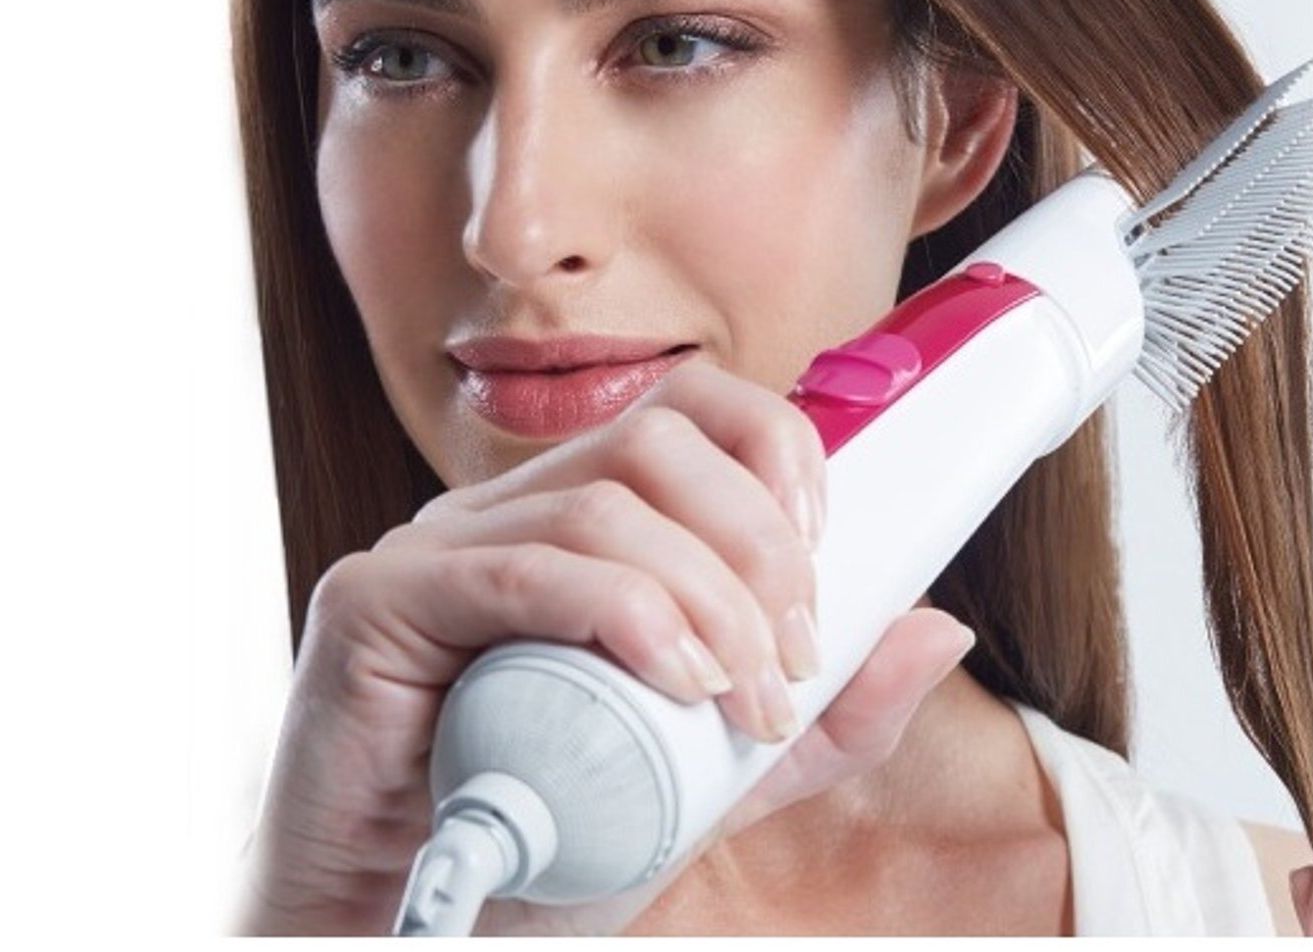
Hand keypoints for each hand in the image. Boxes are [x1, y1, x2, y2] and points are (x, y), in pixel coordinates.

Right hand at [232, 360, 971, 935]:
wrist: (410, 931)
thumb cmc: (546, 846)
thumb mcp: (718, 776)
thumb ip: (823, 713)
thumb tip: (937, 626)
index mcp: (576, 522)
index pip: (686, 412)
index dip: (775, 448)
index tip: (827, 549)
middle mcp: (504, 514)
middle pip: (655, 442)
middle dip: (757, 540)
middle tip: (793, 653)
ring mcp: (434, 549)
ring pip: (602, 503)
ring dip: (706, 593)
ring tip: (742, 694)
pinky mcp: (374, 603)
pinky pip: (520, 568)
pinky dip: (622, 611)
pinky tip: (677, 677)